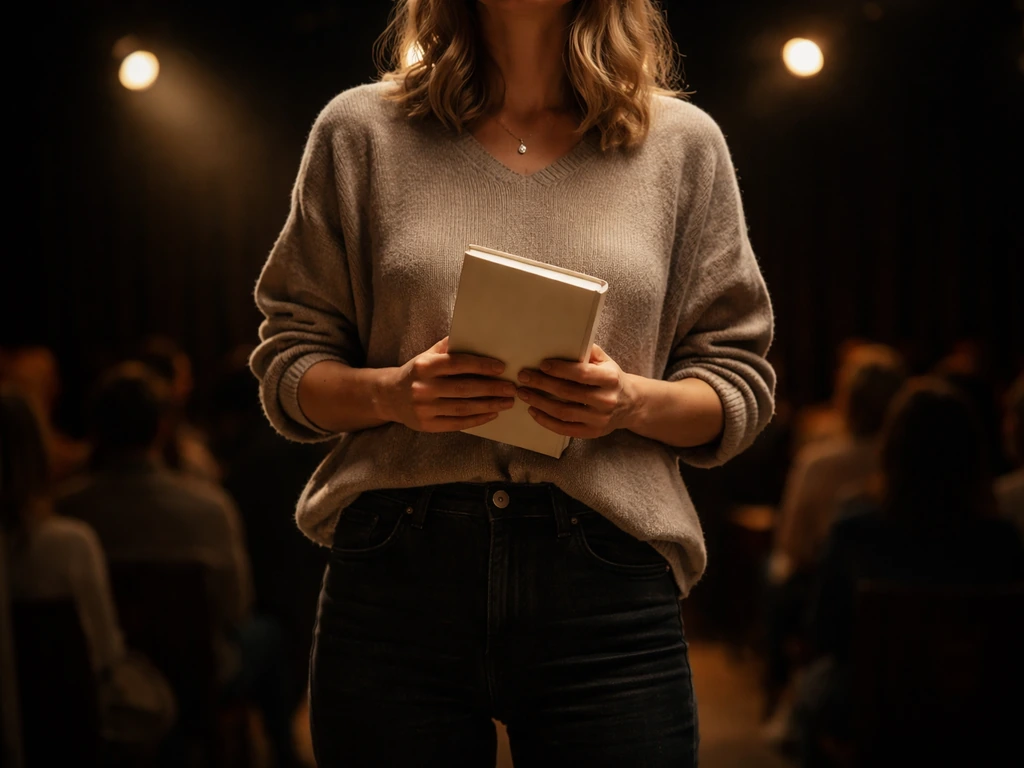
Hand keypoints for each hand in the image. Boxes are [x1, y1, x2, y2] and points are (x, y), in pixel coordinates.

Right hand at [382, 337, 515, 432]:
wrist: (388, 396)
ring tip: (507, 401)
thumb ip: (448, 347)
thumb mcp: (427, 355)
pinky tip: (492, 414)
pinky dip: (477, 419)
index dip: (481, 365)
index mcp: (424, 366)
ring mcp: (424, 408)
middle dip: (491, 388)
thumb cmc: (416, 372)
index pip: (457, 364)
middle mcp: (423, 388)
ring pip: (463, 407)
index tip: (501, 367)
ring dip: (489, 405)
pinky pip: (457, 423)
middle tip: (511, 387)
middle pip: (464, 388)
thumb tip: (476, 334)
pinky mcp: (427, 425)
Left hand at [515, 344, 636, 438]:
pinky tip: (533, 411)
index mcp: (610, 379)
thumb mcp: (606, 361)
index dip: (560, 369)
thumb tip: (563, 341)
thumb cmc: (612, 379)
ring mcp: (599, 419)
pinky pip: (564, 429)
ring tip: (523, 393)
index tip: (542, 364)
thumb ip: (588, 351)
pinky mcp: (592, 433)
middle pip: (567, 392)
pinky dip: (546, 421)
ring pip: (563, 412)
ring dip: (539, 402)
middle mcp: (606, 400)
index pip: (581, 374)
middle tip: (523, 377)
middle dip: (542, 384)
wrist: (631, 405)